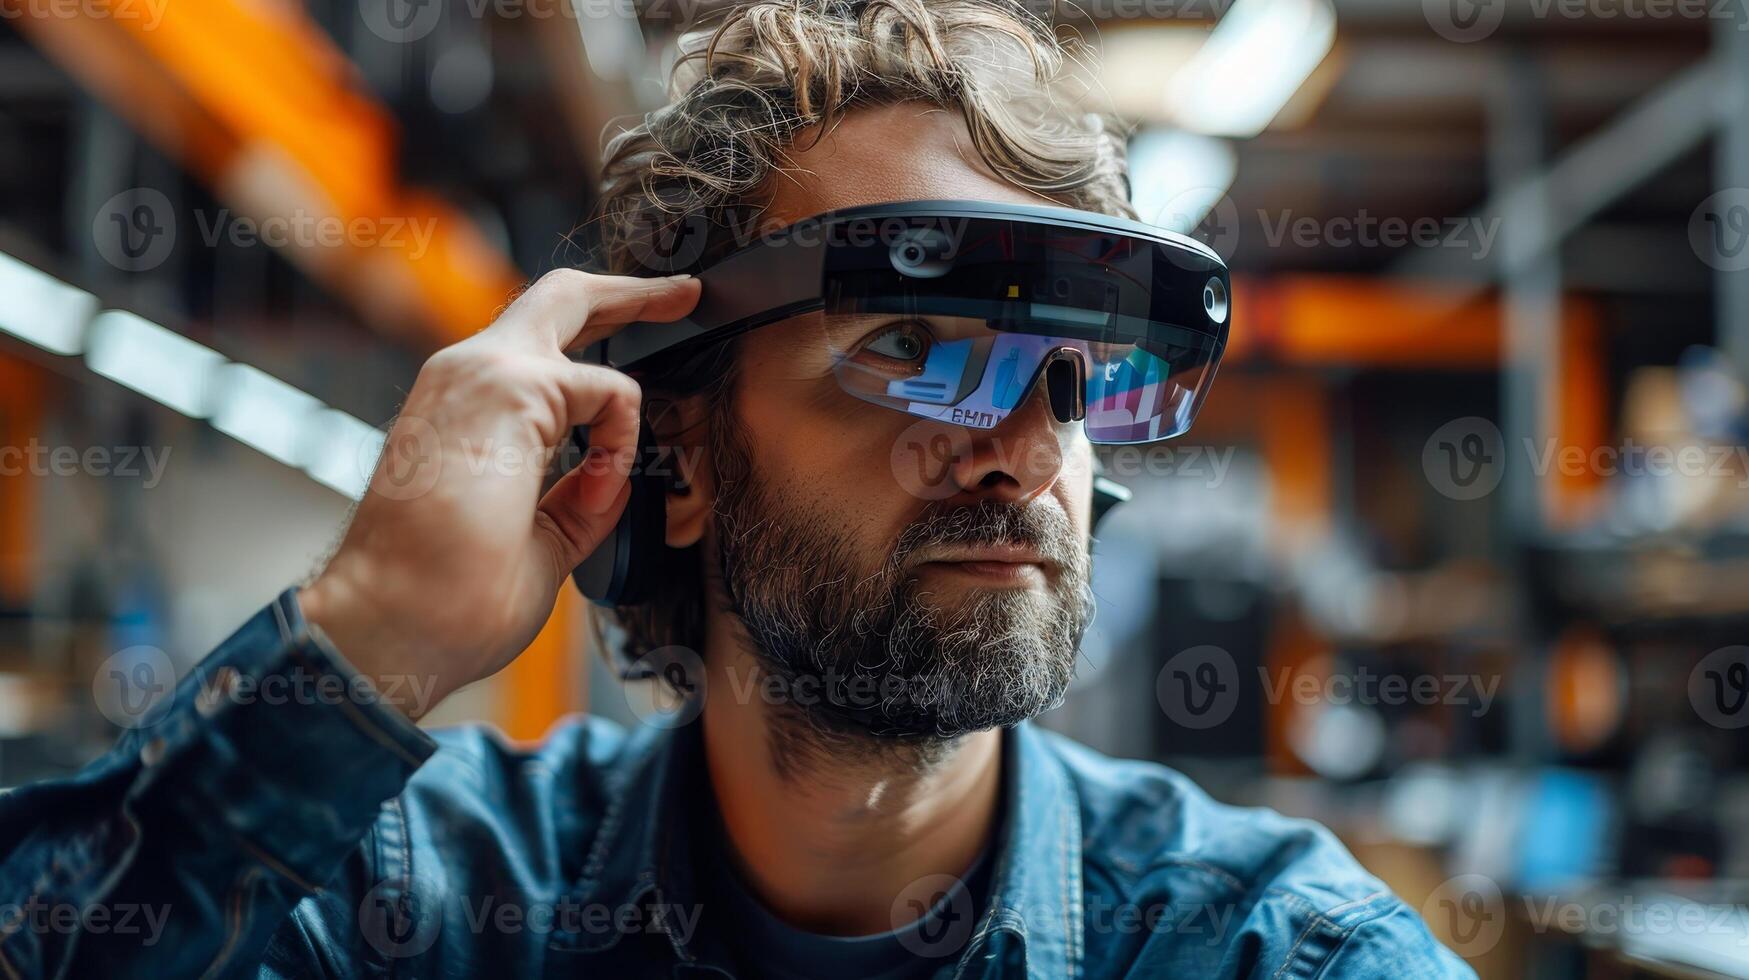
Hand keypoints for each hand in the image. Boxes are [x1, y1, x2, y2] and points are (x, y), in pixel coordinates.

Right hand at [298, 270, 700, 718]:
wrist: (398, 623)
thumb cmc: (446, 599)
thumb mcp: (536, 540)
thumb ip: (575, 498)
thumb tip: (616, 479)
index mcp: (463, 413)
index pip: (535, 351)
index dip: (590, 342)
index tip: (638, 346)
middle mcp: (466, 376)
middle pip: (558, 297)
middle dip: (630, 291)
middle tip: (685, 293)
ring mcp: (483, 372)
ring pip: (577, 314)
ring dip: (627, 367)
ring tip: (639, 414)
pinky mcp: (511, 386)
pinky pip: (608, 392)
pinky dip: (619, 445)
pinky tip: (596, 491)